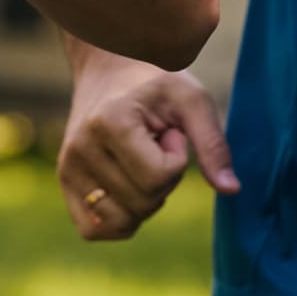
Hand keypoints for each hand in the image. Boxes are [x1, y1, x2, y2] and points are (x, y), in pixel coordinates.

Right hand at [58, 58, 238, 240]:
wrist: (109, 65)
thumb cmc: (156, 81)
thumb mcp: (191, 99)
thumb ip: (213, 144)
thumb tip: (232, 190)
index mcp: (110, 122)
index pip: (159, 177)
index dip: (178, 158)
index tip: (169, 130)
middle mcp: (80, 148)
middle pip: (143, 202)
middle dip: (163, 179)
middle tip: (153, 142)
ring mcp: (68, 168)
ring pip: (122, 222)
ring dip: (144, 201)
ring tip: (138, 160)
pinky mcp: (64, 184)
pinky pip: (94, 230)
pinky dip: (119, 219)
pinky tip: (127, 186)